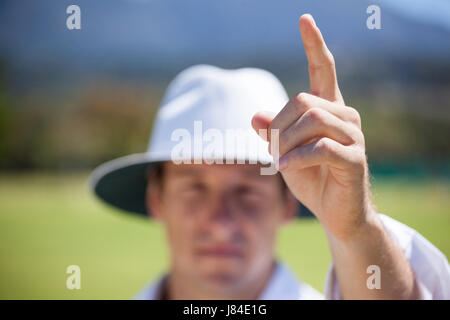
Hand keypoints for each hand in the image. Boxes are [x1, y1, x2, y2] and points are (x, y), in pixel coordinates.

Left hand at [252, 14, 375, 241]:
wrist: (334, 213)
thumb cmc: (310, 178)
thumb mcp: (284, 152)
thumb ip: (272, 133)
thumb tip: (254, 116)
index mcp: (328, 109)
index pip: (322, 70)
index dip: (314, 44)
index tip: (304, 19)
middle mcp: (345, 116)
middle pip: (303, 100)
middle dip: (279, 124)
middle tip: (271, 148)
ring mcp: (353, 136)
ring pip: (313, 119)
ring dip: (287, 141)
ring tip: (278, 160)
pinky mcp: (354, 158)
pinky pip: (321, 146)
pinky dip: (296, 156)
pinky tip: (284, 167)